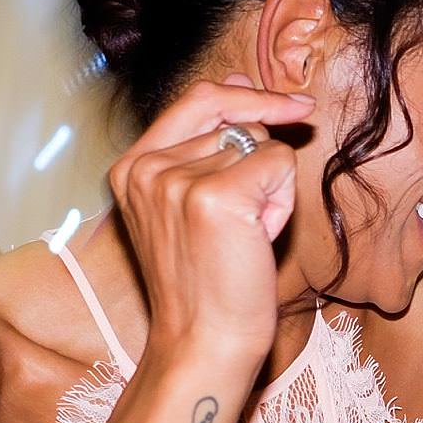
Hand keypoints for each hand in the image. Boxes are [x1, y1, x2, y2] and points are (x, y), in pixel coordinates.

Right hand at [107, 73, 312, 367]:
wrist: (203, 343)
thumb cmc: (208, 281)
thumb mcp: (195, 202)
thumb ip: (210, 141)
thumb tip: (239, 78)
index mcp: (131, 166)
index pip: (197, 99)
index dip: (248, 97)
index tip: (291, 104)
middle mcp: (145, 167)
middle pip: (236, 123)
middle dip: (259, 166)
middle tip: (245, 224)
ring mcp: (176, 180)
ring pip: (262, 147)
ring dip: (270, 192)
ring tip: (242, 240)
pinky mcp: (216, 197)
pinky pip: (279, 165)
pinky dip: (282, 204)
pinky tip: (256, 241)